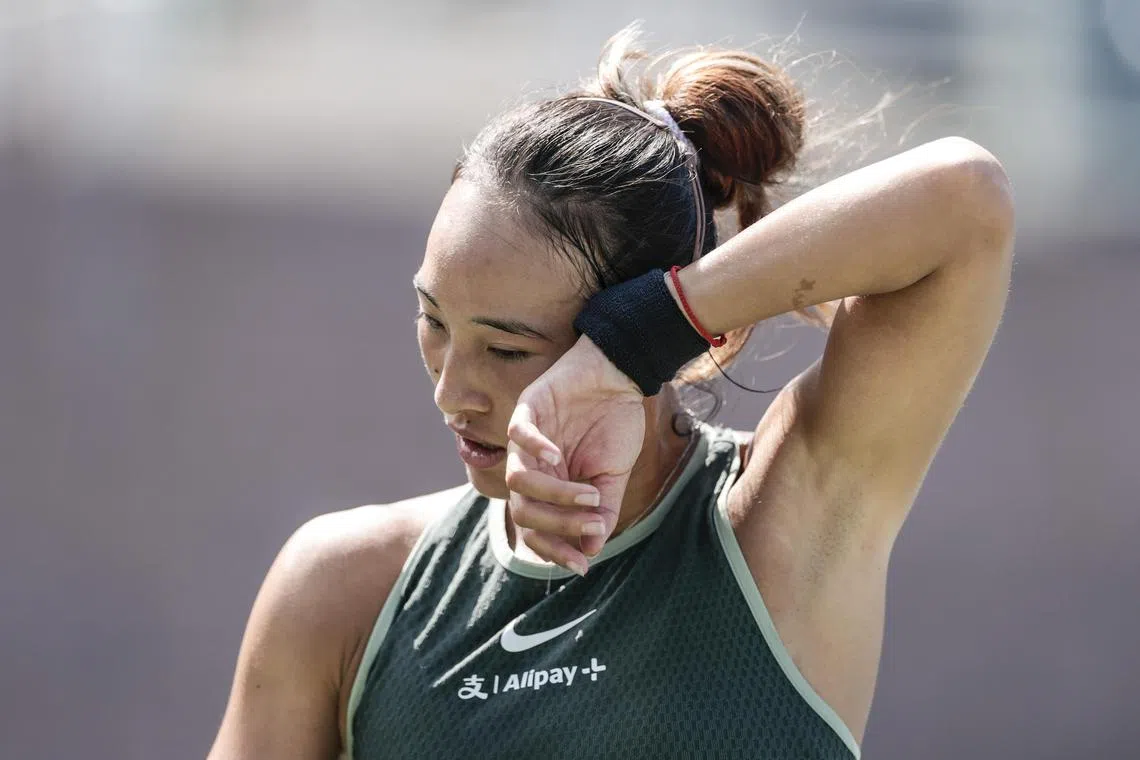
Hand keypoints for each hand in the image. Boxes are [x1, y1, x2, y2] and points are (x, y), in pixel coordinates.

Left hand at [505, 335, 644, 574]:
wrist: (620, 376)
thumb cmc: (615, 424)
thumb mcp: (613, 476)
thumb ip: (600, 510)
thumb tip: (590, 551)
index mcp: (548, 484)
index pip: (535, 528)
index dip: (554, 549)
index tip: (581, 565)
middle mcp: (531, 465)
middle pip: (522, 510)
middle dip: (557, 525)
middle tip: (592, 521)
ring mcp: (526, 437)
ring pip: (516, 479)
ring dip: (553, 494)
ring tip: (588, 491)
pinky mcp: (528, 407)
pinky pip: (517, 434)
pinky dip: (535, 450)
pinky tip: (559, 456)